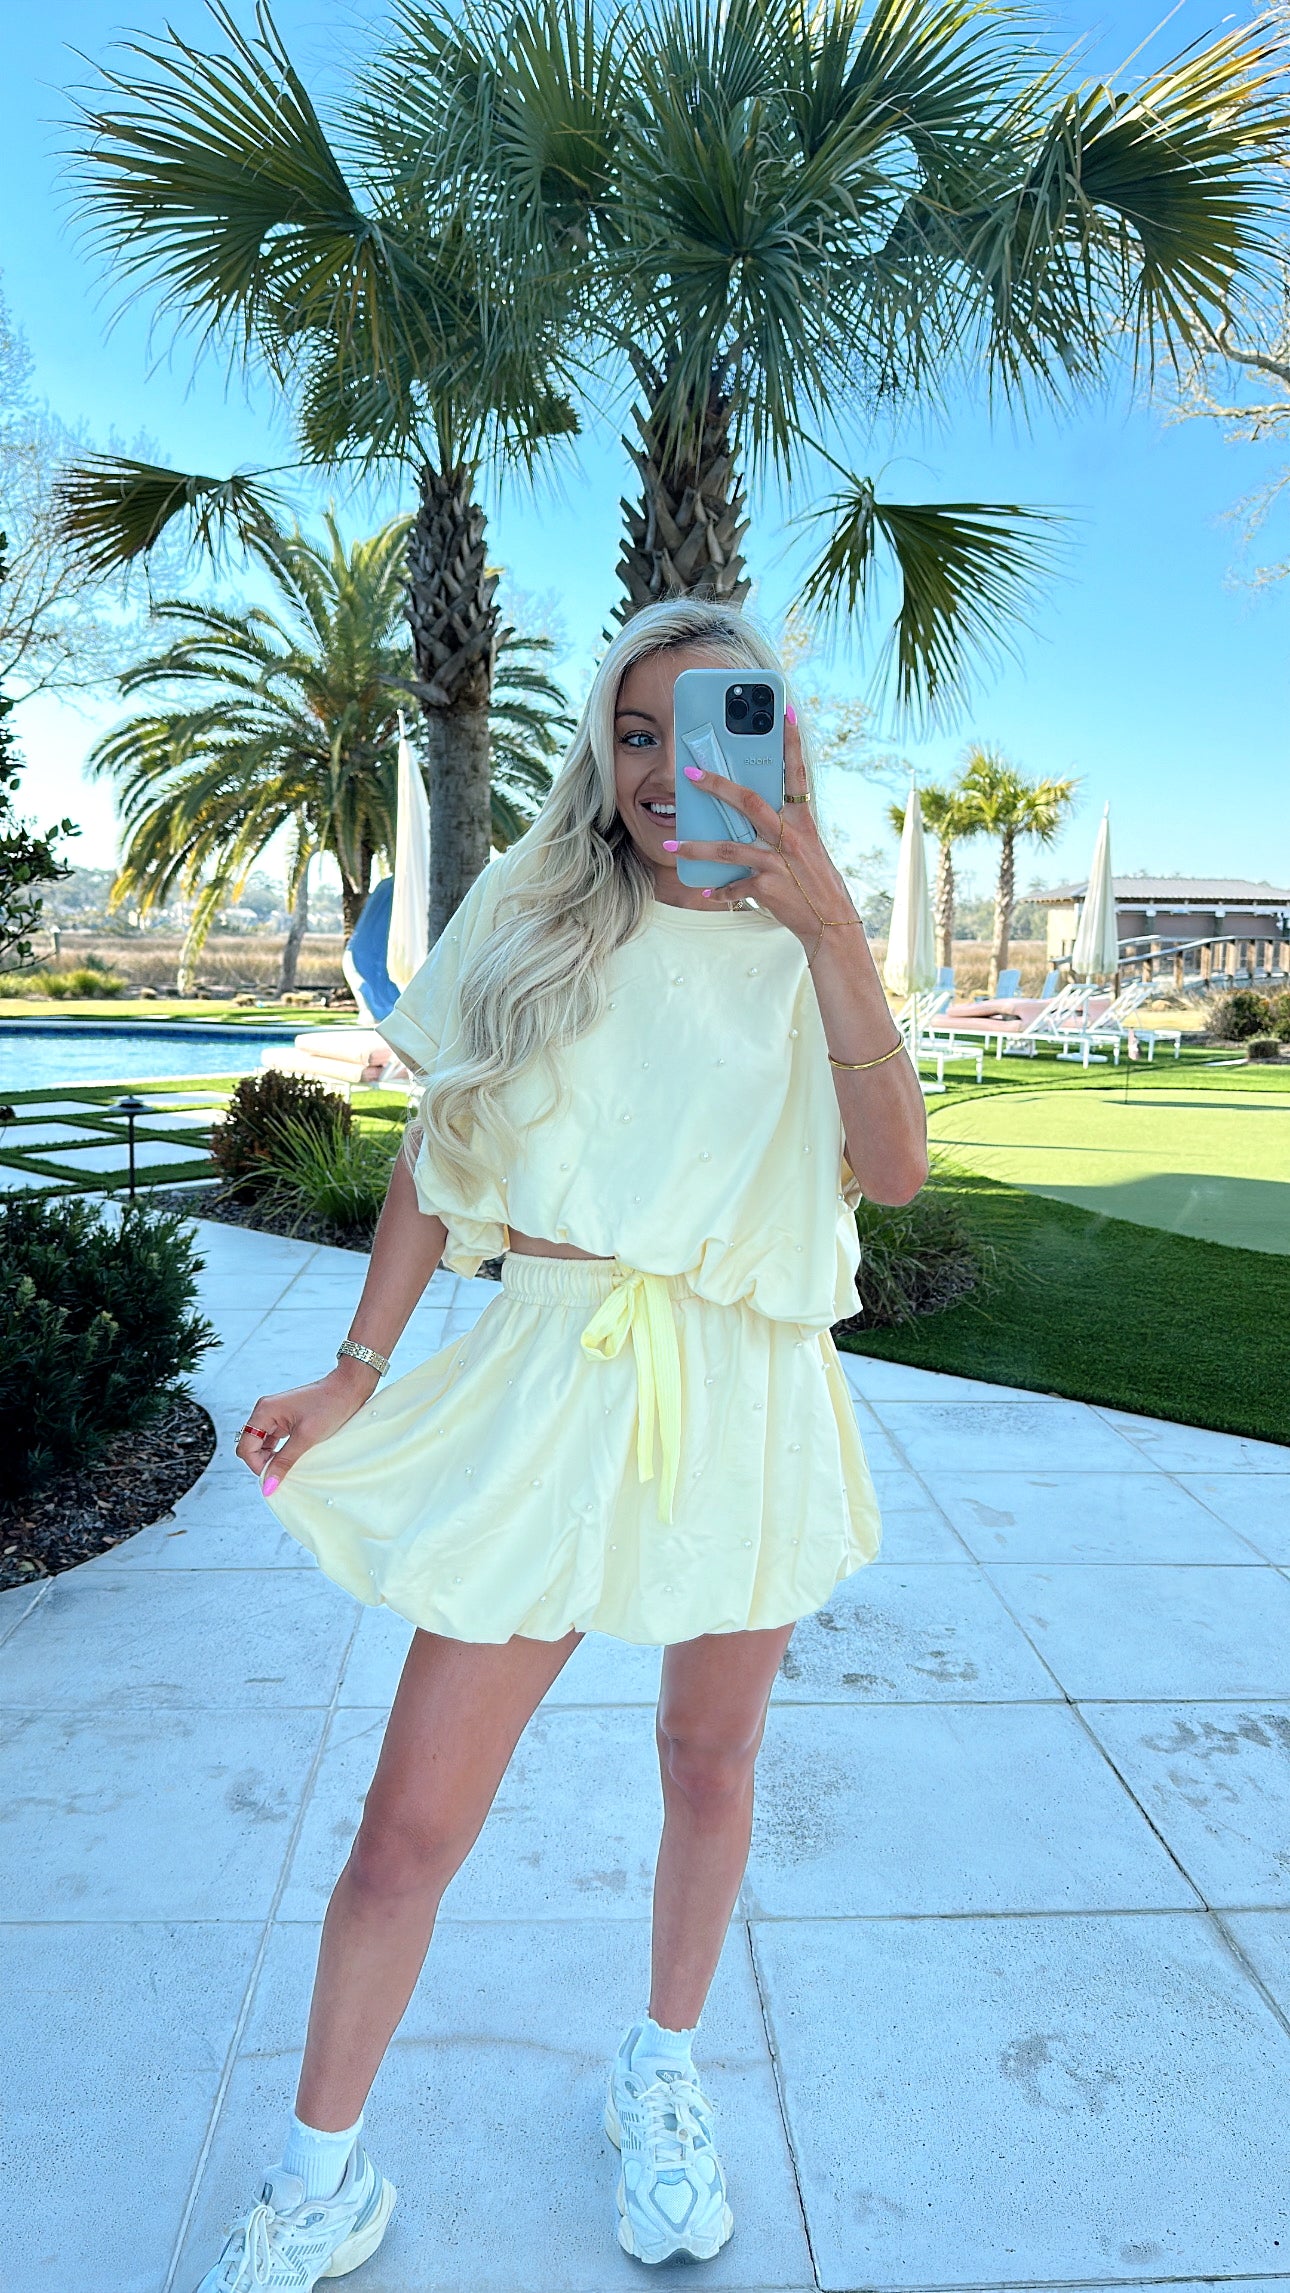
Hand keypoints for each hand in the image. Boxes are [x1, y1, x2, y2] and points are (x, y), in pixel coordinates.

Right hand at [235, 1359, 378, 1492]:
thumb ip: (284, 1461)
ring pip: (260, 1445)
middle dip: (262, 1462)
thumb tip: (269, 1484)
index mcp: (265, 1411)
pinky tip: (289, 1460)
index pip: (246, 1446)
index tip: (273, 1478)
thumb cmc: (330, 1405)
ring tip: (288, 1466)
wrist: (348, 1389)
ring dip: (270, 1458)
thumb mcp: (306, 1438)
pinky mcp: (284, 1419)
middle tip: (281, 1473)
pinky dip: (277, 1452)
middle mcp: (265, 1411)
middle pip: (250, 1446)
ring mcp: (274, 1415)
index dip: (256, 1465)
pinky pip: (272, 1441)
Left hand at [663, 708, 861, 958]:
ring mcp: (779, 862)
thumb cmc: (814, 882)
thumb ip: (781, 829)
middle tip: (689, 774)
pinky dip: (719, 890)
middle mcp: (791, 836)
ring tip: (671, 846)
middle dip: (716, 785)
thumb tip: (748, 814)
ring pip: (728, 848)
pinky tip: (707, 892)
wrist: (830, 922)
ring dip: (695, 847)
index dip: (792, 742)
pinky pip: (734, 885)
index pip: (797, 774)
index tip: (784, 712)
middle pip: (748, 802)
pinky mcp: (768, 887)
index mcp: (802, 821)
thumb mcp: (806, 848)